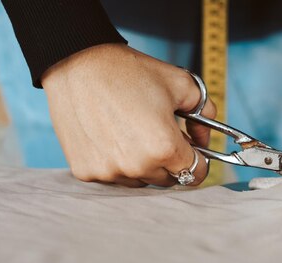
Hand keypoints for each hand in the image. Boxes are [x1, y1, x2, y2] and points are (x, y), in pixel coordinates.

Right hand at [41, 44, 214, 186]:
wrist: (76, 63)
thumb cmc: (129, 71)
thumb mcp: (181, 84)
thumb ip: (205, 114)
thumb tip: (204, 139)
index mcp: (164, 148)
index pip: (196, 174)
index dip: (199, 159)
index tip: (191, 149)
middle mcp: (137, 167)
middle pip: (168, 179)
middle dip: (170, 160)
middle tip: (158, 132)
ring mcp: (109, 172)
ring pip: (140, 180)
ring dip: (143, 164)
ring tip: (131, 132)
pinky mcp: (87, 171)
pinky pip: (113, 177)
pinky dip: (116, 162)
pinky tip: (110, 136)